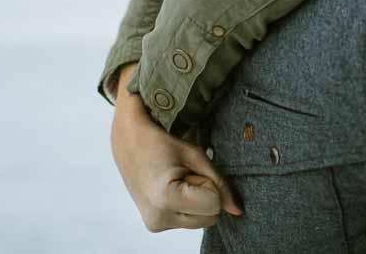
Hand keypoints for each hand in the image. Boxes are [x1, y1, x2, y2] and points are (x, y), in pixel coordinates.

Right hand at [111, 64, 241, 230]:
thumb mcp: (195, 155)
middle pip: (210, 218)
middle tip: (184, 173)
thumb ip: (219, 183)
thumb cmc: (161, 140)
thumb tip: (237, 210)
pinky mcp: (154, 225)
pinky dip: (186, 204)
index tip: (191, 168)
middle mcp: (158, 218)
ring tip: (176, 179)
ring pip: (201, 221)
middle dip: (205, 194)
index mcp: (165, 198)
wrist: (128, 139)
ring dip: (196, 200)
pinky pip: (188, 220)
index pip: (214, 205)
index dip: (210, 184)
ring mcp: (154, 224)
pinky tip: (170, 187)